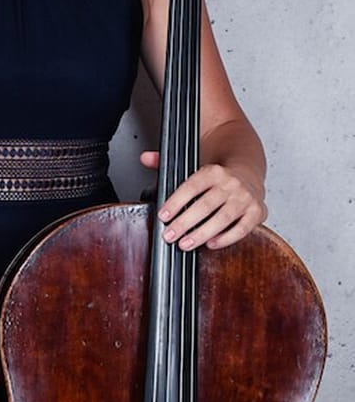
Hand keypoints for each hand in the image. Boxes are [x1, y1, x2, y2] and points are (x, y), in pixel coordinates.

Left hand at [141, 151, 266, 250]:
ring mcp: (246, 198)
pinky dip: (227, 238)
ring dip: (203, 233)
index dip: (176, 202)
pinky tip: (210, 244)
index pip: (191, 187)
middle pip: (206, 205)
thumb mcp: (191, 166)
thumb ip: (165, 163)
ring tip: (185, 244)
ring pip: (223, 218)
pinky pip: (242, 228)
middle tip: (169, 236)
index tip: (163, 216)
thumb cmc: (214, 177)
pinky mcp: (257, 212)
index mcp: (213, 171)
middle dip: (185, 223)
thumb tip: (144, 157)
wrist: (247, 173)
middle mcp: (231, 183)